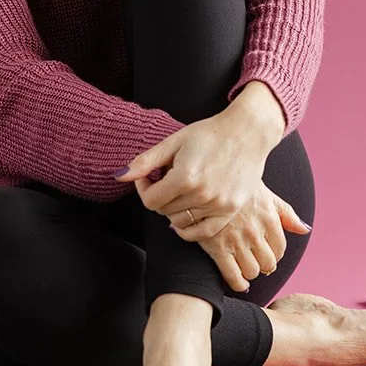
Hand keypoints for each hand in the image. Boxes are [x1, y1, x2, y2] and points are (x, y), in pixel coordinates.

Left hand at [115, 104, 272, 237]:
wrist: (247, 132)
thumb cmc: (209, 133)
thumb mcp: (174, 141)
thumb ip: (145, 161)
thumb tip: (119, 177)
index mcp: (185, 176)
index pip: (150, 201)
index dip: (143, 190)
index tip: (148, 178)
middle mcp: (202, 194)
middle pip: (164, 211)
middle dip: (159, 196)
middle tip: (166, 179)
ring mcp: (218, 204)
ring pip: (180, 222)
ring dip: (174, 209)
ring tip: (181, 189)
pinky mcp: (231, 210)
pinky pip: (203, 233)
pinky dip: (190, 230)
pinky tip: (185, 216)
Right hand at [170, 180, 311, 292]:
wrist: (205, 181)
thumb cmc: (236, 185)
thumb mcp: (265, 193)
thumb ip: (286, 213)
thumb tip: (305, 229)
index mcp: (268, 217)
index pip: (280, 249)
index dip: (274, 254)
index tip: (266, 253)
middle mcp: (255, 231)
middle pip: (268, 264)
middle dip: (263, 265)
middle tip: (255, 261)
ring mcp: (236, 241)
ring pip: (252, 272)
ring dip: (250, 272)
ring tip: (243, 265)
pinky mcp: (217, 248)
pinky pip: (233, 277)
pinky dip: (237, 283)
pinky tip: (237, 280)